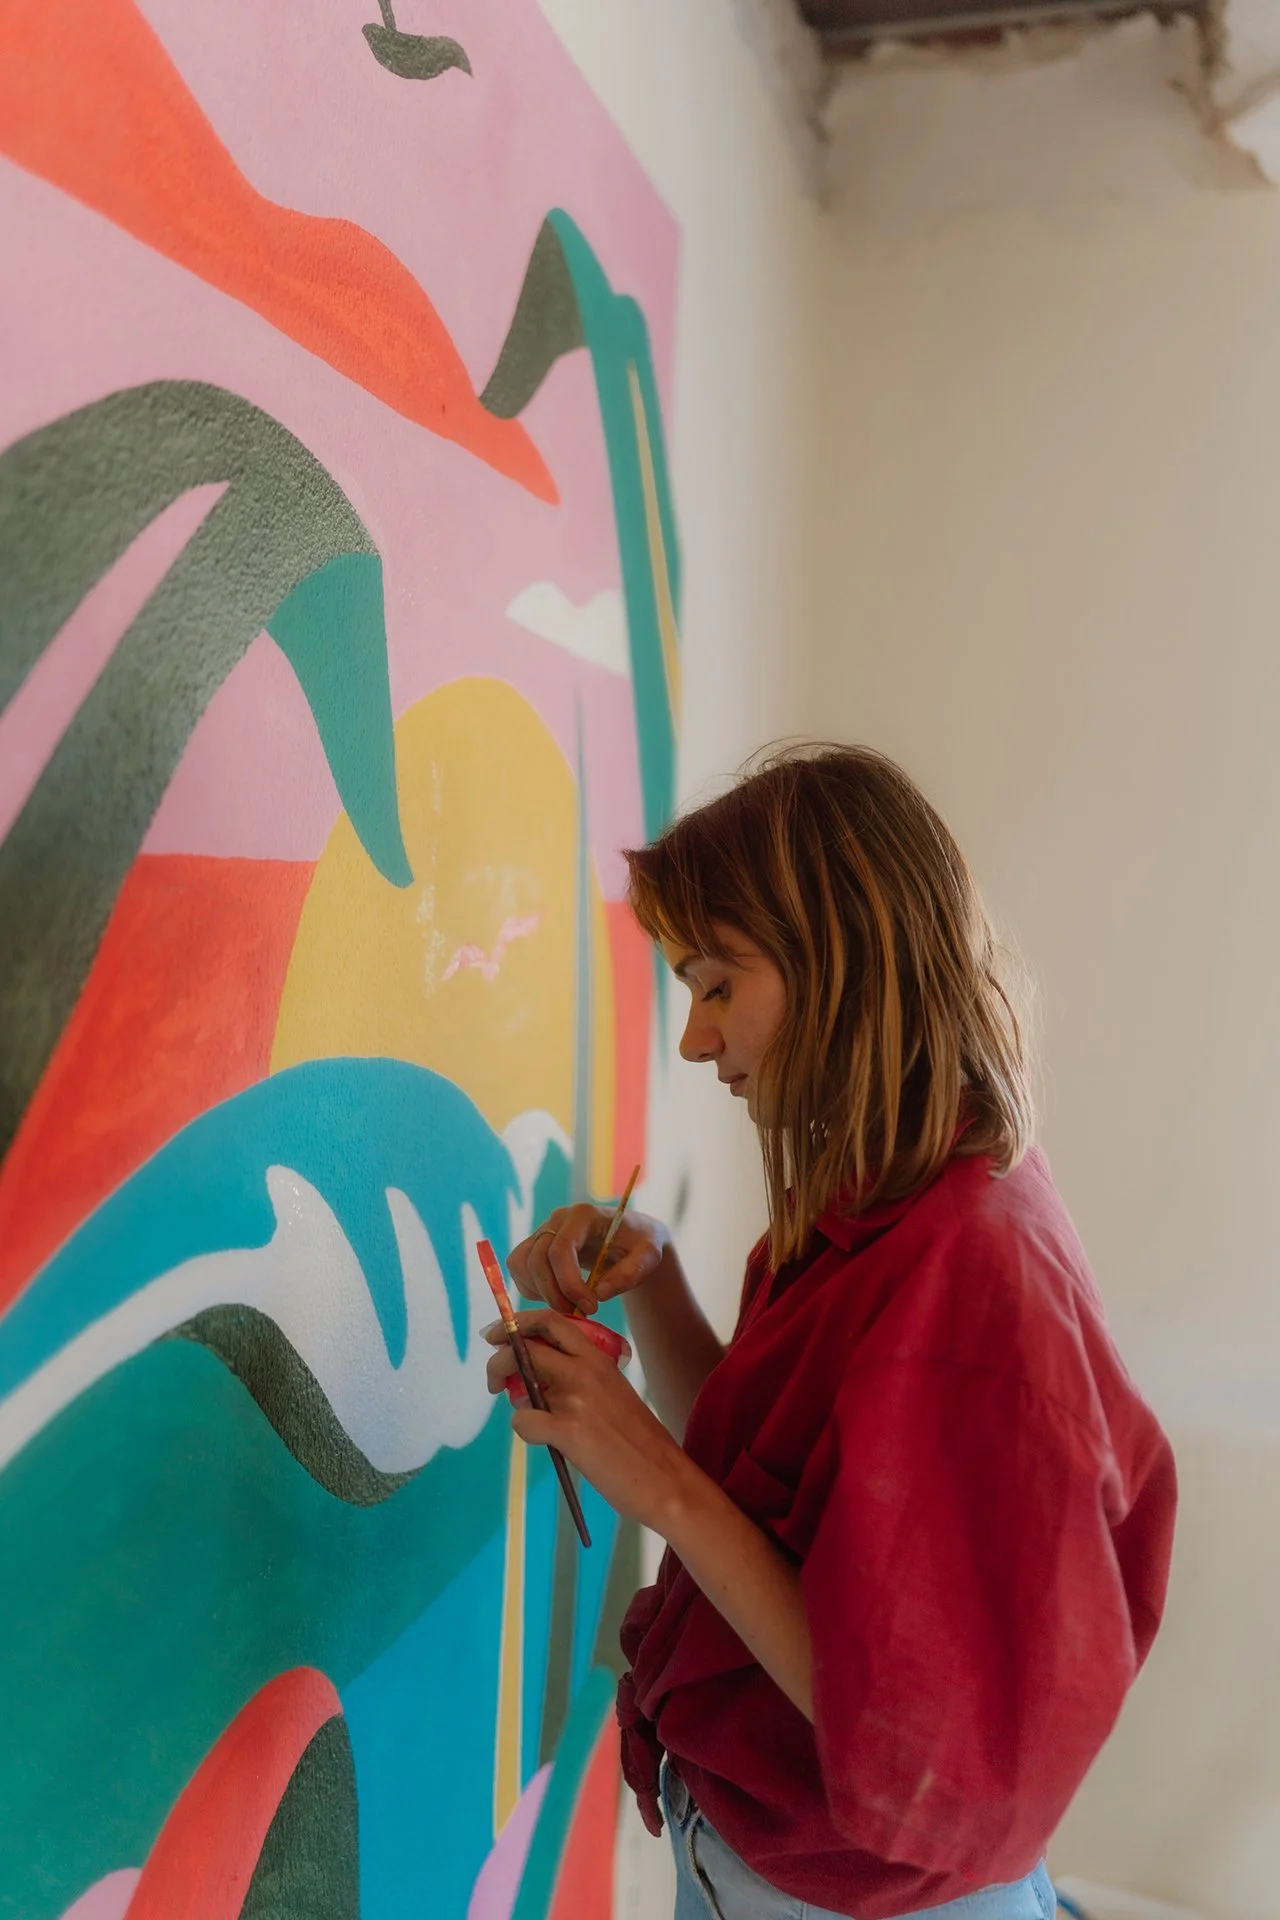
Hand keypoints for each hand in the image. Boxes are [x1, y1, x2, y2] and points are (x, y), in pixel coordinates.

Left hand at [483, 1308, 691, 1531]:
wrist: (665, 1478)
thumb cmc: (639, 1440)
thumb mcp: (614, 1393)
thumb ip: (580, 1380)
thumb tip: (536, 1381)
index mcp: (598, 1359)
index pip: (552, 1321)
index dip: (518, 1324)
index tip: (498, 1335)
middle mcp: (585, 1371)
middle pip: (525, 1346)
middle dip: (498, 1359)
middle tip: (494, 1380)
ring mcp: (576, 1400)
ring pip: (519, 1387)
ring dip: (515, 1402)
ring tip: (534, 1420)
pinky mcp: (569, 1432)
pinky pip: (523, 1423)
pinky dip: (525, 1431)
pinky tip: (544, 1441)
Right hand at [507, 1204, 669, 1316]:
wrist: (629, 1238)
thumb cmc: (640, 1243)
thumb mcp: (650, 1255)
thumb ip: (630, 1272)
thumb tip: (598, 1293)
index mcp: (584, 1215)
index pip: (561, 1248)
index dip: (569, 1283)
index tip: (590, 1307)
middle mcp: (557, 1219)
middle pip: (537, 1259)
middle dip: (555, 1294)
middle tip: (579, 1314)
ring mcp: (543, 1231)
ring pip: (522, 1264)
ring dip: (541, 1292)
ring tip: (569, 1306)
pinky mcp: (534, 1245)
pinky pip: (519, 1270)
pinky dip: (532, 1289)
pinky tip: (558, 1297)